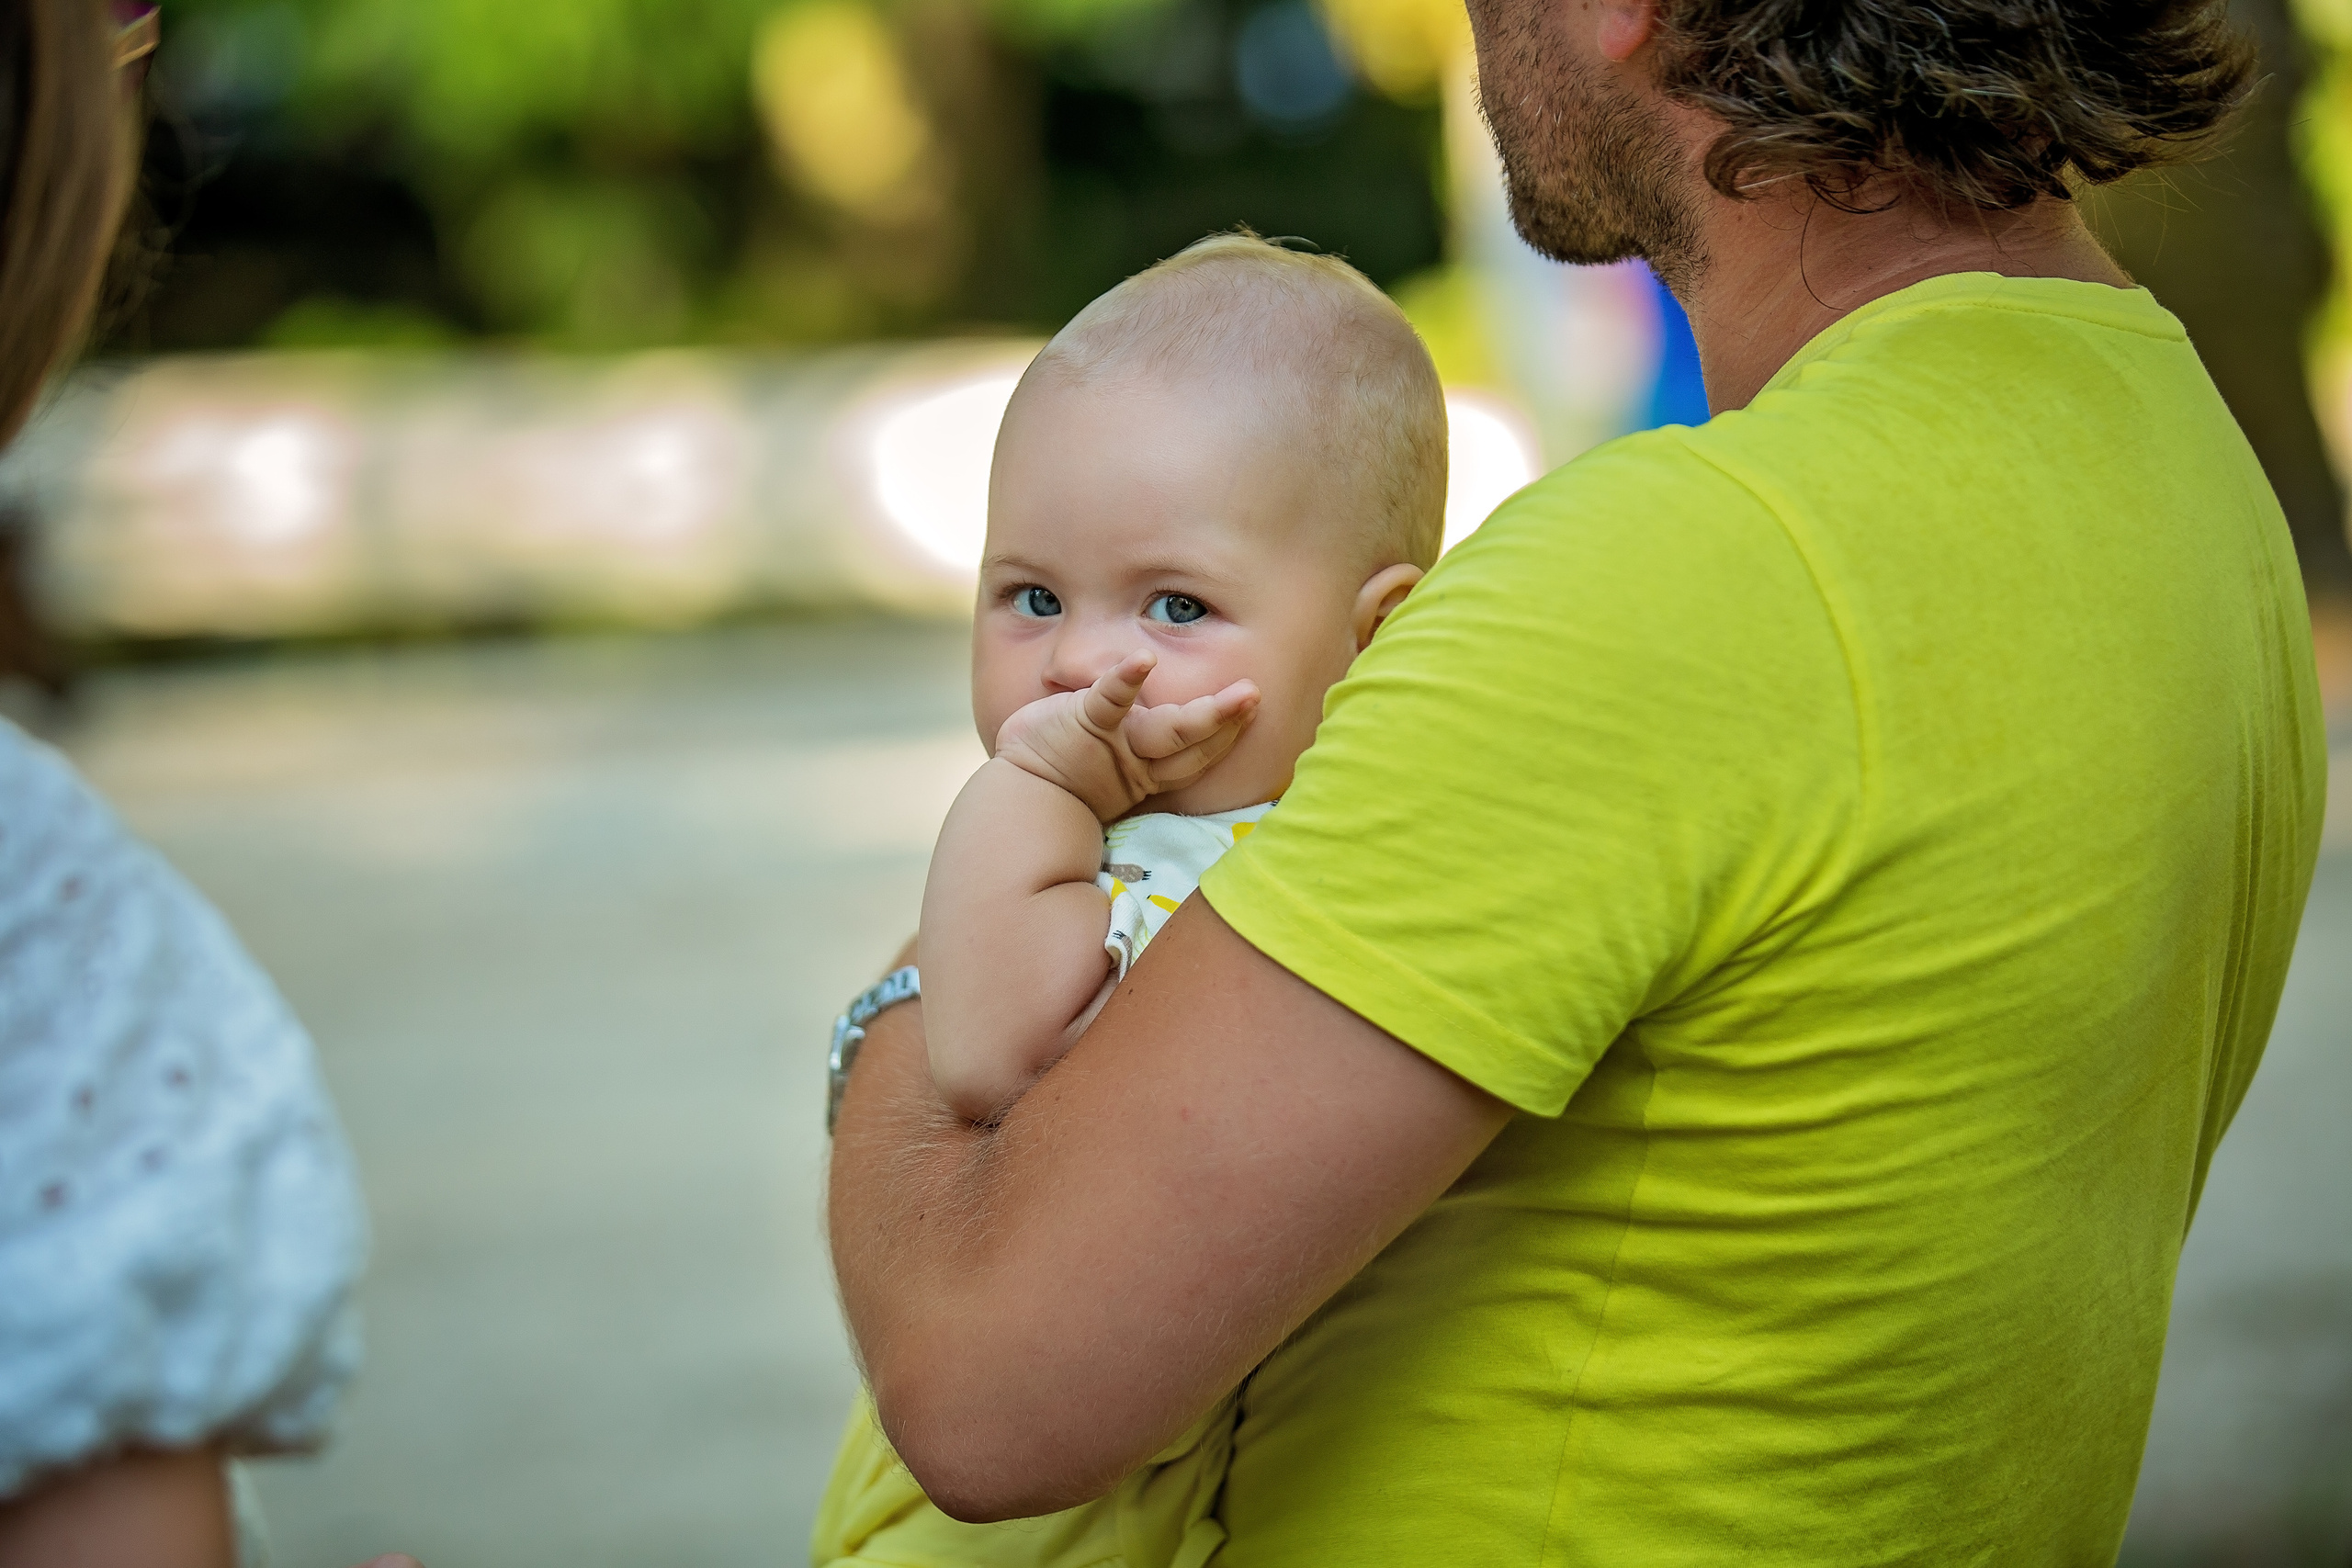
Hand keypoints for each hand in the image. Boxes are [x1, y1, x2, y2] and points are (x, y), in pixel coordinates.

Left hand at [993, 651, 1257, 820]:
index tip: (1253, 710)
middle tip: (1257, 697)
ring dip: (1206, 715)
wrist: (1019, 791)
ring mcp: (1116, 741)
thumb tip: (1160, 709)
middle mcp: (1139, 760)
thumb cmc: (1062, 769)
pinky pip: (1110, 700)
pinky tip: (1143, 659)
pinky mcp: (1086, 721)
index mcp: (1147, 771)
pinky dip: (1126, 679)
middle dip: (1228, 724)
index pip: (1195, 756)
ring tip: (1241, 695)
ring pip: (1169, 732)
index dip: (1225, 737)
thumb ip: (1136, 741)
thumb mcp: (1108, 763)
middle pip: (1193, 747)